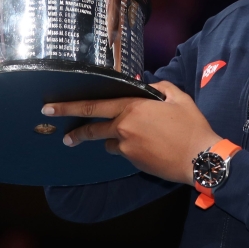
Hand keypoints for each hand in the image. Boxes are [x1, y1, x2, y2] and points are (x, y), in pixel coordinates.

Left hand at [41, 81, 221, 184]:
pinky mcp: (133, 161)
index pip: (93, 106)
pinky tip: (146, 145)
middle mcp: (124, 127)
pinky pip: (122, 151)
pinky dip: (126, 147)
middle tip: (62, 136)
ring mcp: (127, 147)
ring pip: (108, 142)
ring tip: (132, 137)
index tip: (50, 108)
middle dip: (73, 132)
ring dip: (111, 138)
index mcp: (132, 107)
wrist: (199, 157)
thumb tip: (148, 86)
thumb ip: (160, 87)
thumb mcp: (178, 97)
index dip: (68, 107)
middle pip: (92, 128)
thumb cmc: (190, 125)